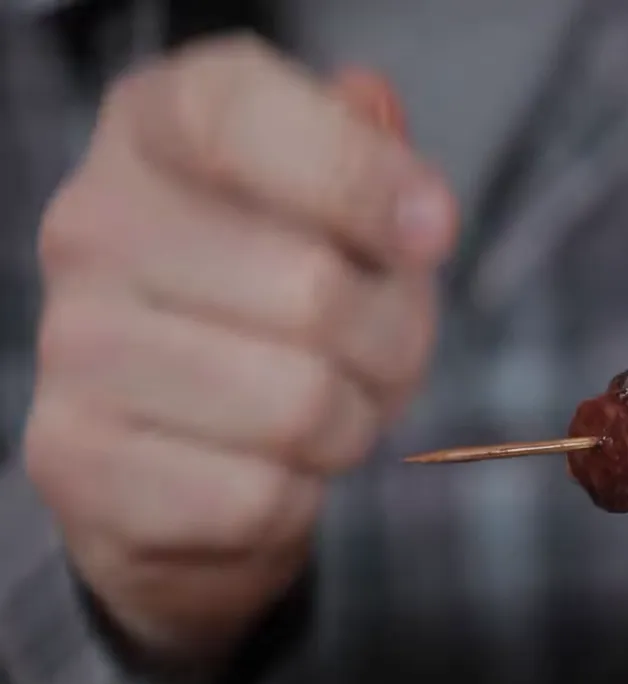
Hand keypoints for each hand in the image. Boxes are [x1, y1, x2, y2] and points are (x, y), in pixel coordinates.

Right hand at [24, 35, 456, 667]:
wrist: (189, 447)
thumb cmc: (286, 309)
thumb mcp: (346, 219)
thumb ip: (371, 161)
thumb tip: (387, 135)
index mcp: (156, 129)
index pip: (241, 116)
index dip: (361, 176)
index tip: (434, 232)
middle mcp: (92, 222)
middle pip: (315, 292)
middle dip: (391, 347)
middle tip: (372, 357)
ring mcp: (70, 342)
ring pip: (299, 406)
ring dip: (349, 428)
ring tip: (320, 414)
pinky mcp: (72, 459)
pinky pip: (258, 498)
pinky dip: (295, 500)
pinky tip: (263, 470)